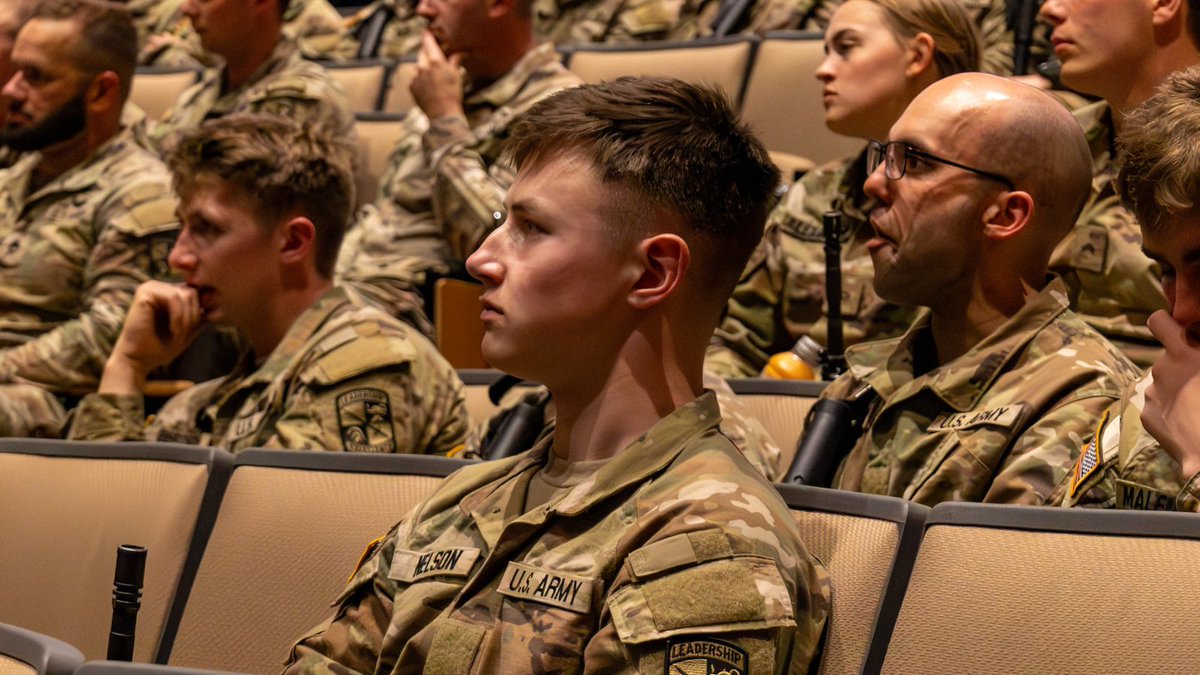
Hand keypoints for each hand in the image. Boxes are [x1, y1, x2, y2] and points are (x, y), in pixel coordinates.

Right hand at [100, 281, 204, 394]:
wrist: (139, 360)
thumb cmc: (162, 347)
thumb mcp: (189, 330)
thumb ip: (200, 314)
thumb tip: (213, 297)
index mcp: (169, 294)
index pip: (197, 292)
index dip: (201, 310)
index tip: (195, 328)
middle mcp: (160, 287)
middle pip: (194, 292)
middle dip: (194, 316)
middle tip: (185, 334)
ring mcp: (151, 287)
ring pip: (187, 294)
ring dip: (187, 318)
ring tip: (179, 334)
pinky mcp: (144, 292)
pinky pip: (174, 297)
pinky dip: (178, 316)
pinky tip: (173, 330)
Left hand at [410, 31, 464, 119]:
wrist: (443, 114)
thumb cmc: (453, 94)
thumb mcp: (456, 75)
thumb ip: (455, 61)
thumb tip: (461, 53)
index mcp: (435, 61)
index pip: (428, 42)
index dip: (427, 35)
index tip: (427, 31)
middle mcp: (422, 66)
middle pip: (422, 53)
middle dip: (427, 53)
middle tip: (434, 57)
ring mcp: (415, 76)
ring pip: (418, 66)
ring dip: (424, 67)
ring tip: (434, 77)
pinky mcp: (411, 86)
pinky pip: (415, 78)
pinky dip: (421, 79)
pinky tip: (429, 87)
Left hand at [1142, 310, 1199, 476]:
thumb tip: (1195, 346)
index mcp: (1185, 353)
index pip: (1159, 321)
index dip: (1165, 323)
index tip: (1177, 331)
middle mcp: (1162, 368)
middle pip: (1168, 359)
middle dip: (1181, 367)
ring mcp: (1151, 393)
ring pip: (1162, 384)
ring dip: (1175, 390)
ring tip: (1197, 408)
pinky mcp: (1146, 416)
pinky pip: (1157, 405)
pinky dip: (1168, 410)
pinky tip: (1187, 424)